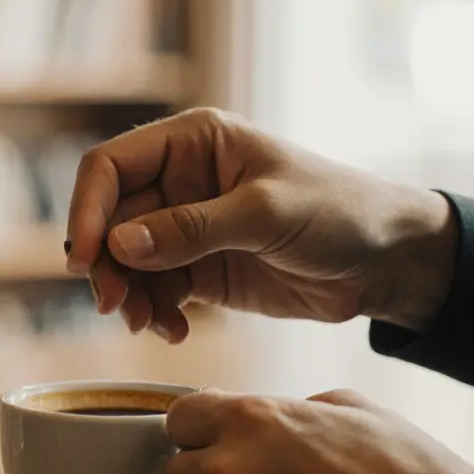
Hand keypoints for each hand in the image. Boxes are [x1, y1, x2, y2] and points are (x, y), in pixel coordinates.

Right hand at [65, 108, 459, 340]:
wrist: (389, 262)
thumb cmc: (340, 212)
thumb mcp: (266, 214)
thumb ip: (191, 229)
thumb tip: (117, 245)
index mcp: (193, 142)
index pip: (110, 167)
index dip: (86, 210)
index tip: (84, 258)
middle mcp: (181, 180)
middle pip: (109, 219)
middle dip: (105, 264)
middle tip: (113, 305)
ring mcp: (188, 226)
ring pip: (124, 261)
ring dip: (127, 295)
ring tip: (147, 324)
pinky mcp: (201, 268)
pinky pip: (154, 290)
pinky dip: (154, 313)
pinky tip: (175, 331)